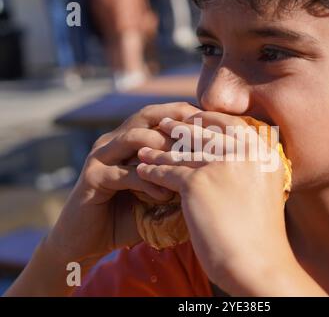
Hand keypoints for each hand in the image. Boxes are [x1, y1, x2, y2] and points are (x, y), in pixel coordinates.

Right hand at [45, 102, 201, 265]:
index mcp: (129, 139)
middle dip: (178, 123)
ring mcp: (101, 156)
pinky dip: (147, 182)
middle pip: (148, 115)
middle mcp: (114, 140)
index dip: (188, 116)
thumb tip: (213, 174)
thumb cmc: (127, 216)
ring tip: (184, 167)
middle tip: (203, 138)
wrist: (86, 240)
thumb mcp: (157, 194)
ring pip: (135, 137)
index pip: (161, 115)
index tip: (215, 127)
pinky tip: (164, 196)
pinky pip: (125, 173)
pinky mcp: (92, 176)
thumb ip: (177, 181)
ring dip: (163, 150)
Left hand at [136, 111, 303, 294]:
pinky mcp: (198, 183)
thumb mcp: (264, 190)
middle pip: (206, 133)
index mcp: (264, 153)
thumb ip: (250, 168)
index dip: (209, 119)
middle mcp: (246, 153)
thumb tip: (231, 155)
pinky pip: (169, 172)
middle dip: (181, 127)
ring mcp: (222, 165)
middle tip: (164, 123)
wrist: (258, 264)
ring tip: (144, 147)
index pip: (232, 125)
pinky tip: (142, 170)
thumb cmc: (262, 234)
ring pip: (183, 152)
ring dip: (160, 149)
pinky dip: (153, 171)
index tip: (193, 117)